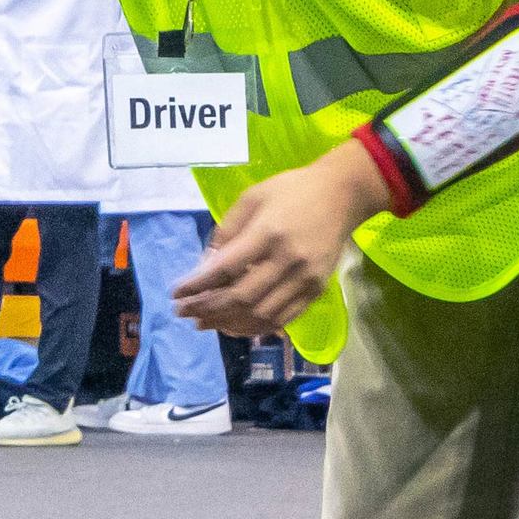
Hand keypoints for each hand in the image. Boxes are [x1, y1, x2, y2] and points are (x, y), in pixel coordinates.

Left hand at [171, 146, 390, 334]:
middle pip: (242, 297)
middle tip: (183, 313)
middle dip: (207, 309)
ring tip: (204, 323)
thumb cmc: (291, 191)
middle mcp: (288, 260)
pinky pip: (283, 318)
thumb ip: (227, 231)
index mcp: (269, 233)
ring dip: (228, 323)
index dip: (197, 285)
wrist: (343, 195)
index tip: (176, 293)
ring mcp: (306, 278)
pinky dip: (255, 327)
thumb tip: (205, 266)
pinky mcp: (317, 290)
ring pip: (261, 314)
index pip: (225, 268)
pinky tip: (234, 326)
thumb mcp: (252, 198)